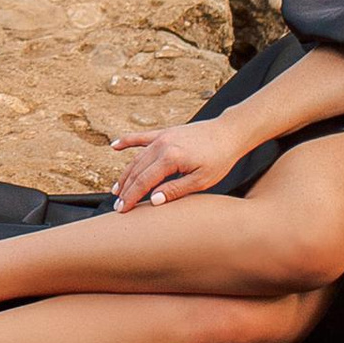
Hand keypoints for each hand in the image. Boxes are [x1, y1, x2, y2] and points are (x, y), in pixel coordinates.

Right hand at [108, 118, 248, 211]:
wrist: (229, 133)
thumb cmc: (220, 158)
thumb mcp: (202, 180)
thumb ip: (176, 190)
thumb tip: (153, 200)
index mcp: (171, 158)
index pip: (144, 181)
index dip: (131, 197)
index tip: (122, 209)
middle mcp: (162, 145)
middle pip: (137, 171)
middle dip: (125, 189)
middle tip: (118, 206)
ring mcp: (162, 137)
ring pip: (137, 158)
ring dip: (125, 174)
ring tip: (117, 189)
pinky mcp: (165, 132)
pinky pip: (141, 137)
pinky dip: (127, 141)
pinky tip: (114, 147)